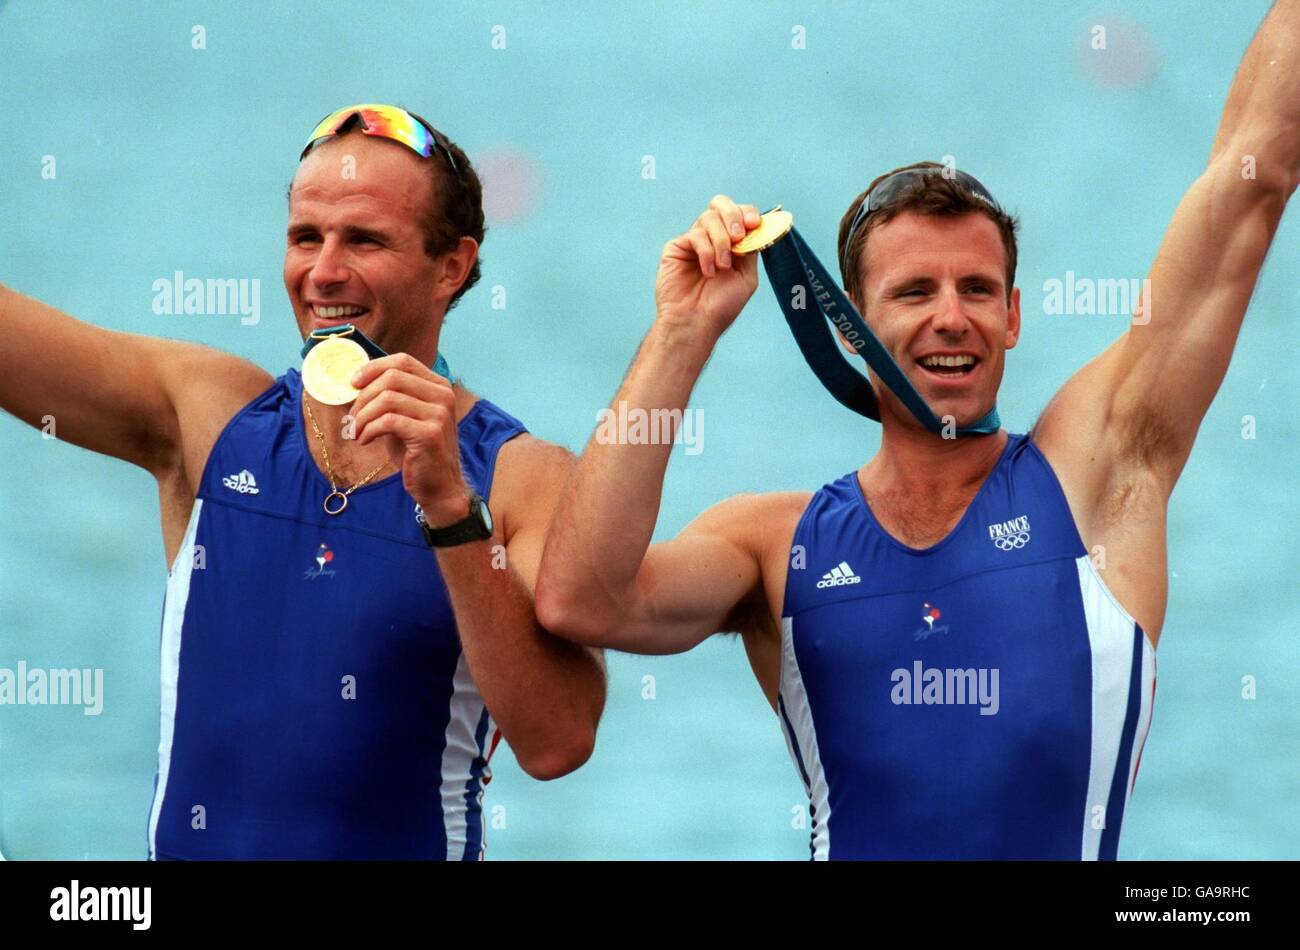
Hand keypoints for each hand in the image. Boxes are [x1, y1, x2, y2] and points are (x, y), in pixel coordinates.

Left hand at [349, 353, 468, 522]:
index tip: (353, 384)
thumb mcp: (405, 417)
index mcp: (439, 386)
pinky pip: (388, 421)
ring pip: (387, 398)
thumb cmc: (416, 452)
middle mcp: (443, 395)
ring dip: (363, 416)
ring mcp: (439, 414)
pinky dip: (369, 430)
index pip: (402, 361)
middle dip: (364, 396)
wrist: (438, 486)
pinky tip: (365, 440)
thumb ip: (392, 396)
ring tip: (356, 432)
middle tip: (353, 417)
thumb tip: (357, 380)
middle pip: (392, 377)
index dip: (373, 368)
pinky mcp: (430, 434)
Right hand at [655, 195, 761, 341]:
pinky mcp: (677, 247)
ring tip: (722, 266)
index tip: (754, 224)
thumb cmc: (720, 306)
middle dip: (733, 215)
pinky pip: (695, 235)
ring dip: (721, 241)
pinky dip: (706, 252)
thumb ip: (750, 249)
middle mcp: (712, 238)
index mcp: (731, 244)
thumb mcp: (746, 276)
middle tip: (737, 237)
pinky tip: (708, 271)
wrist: (695, 322)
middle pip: (721, 204)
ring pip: (708, 218)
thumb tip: (756, 226)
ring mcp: (694, 241)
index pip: (739, 213)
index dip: (747, 212)